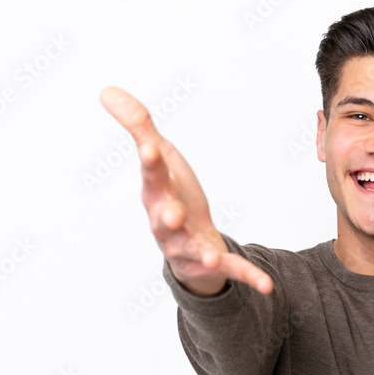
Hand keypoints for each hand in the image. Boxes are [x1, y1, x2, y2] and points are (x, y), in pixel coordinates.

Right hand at [99, 87, 272, 296]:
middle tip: (171, 212)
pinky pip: (233, 270)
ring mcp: (189, 245)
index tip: (150, 149)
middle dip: (167, 215)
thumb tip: (107, 90)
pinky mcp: (213, 263)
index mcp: (156, 193)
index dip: (151, 163)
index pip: (152, 175)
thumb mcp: (160, 159)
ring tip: (212, 255)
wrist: (186, 242)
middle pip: (164, 219)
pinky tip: (266, 284)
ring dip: (203, 251)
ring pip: (193, 249)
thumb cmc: (172, 194)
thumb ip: (138, 125)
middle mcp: (167, 222)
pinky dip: (249, 276)